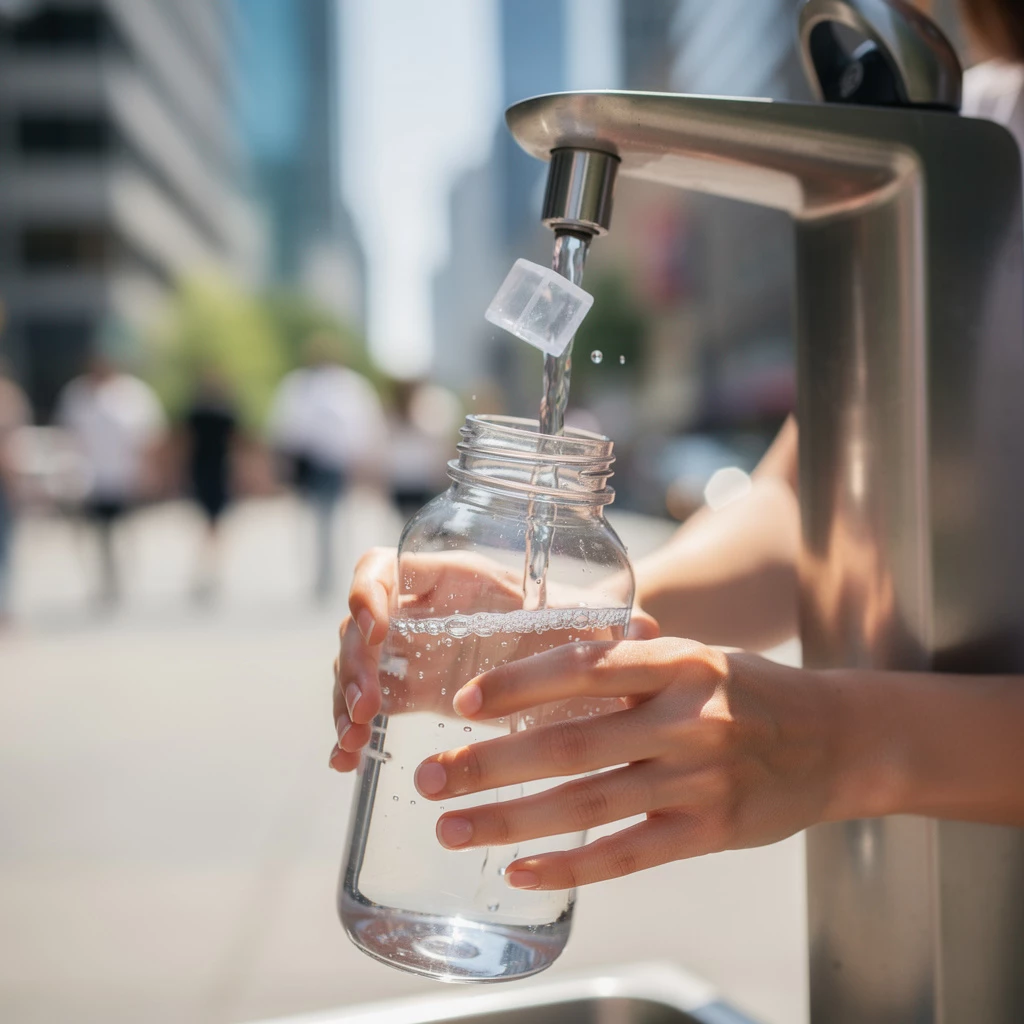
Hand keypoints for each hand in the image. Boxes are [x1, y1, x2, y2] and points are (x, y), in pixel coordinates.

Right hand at [330, 547, 656, 771]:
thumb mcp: (579, 620)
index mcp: (449, 580)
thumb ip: (603, 622)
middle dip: (352, 663)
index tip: (374, 630)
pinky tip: (346, 763)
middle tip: (368, 708)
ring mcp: (407, 653)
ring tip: (354, 743)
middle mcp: (419, 612)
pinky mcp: (408, 691)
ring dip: (344, 701)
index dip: (366, 593)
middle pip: (357, 625)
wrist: (565, 650)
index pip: (382, 568)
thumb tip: (647, 627)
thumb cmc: (570, 623)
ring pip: (353, 667)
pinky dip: (348, 732)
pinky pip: (363, 704)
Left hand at [413, 638, 846, 889]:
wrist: (841, 739)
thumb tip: (545, 660)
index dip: (518, 684)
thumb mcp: (698, 656)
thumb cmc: (753, 691)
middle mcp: (688, 718)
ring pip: (588, 803)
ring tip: (452, 827)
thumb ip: (629, 661)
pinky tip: (520, 871)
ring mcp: (701, 780)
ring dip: (511, 819)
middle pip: (570, 743)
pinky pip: (628, 853)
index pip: (583, 667)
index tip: (464, 703)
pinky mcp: (712, 833)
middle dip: (489, 763)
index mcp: (680, 662)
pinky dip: (570, 866)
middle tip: (431, 775)